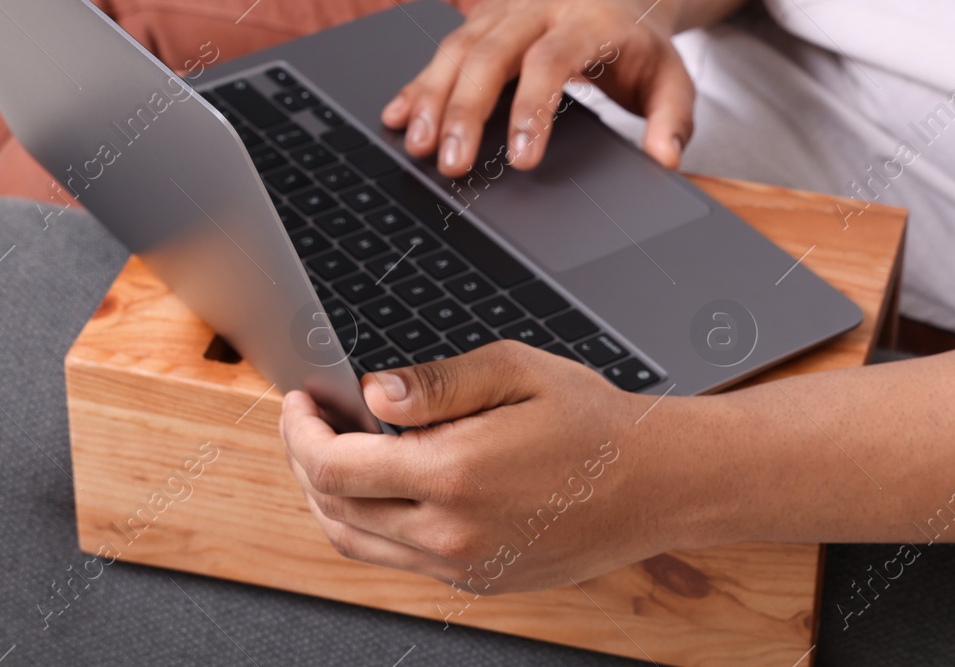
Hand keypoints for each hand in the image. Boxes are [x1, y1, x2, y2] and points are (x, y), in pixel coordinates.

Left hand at [279, 342, 722, 599]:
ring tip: (339, 451)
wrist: (654, 485)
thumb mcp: (515, 371)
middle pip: (332, 509)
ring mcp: (462, 566)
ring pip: (357, 543)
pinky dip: (374, 520)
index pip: (332, 468)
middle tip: (311, 420)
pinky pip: (398, 557)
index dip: (300, 431)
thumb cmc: (591, 423)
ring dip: (330, 498)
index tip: (301, 402)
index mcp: (453, 475)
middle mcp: (450, 533)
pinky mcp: (476, 583)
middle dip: (304, 459)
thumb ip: (435, 384)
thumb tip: (372, 393)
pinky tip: (390, 481)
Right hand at [379, 0, 693, 177]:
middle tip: (453, 163)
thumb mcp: (673, 79)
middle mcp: (540, 7)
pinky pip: (443, 48)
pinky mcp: (482, 16)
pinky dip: (419, 83)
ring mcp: (505, 7)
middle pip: (491, 54)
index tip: (520, 161)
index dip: (531, 109)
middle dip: (466, 110)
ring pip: (458, 47)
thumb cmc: (640, 46)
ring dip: (432, 97)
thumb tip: (664, 159)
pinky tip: (397, 115)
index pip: (551, 62)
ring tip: (416, 145)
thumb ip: (673, 120)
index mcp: (588, 22)